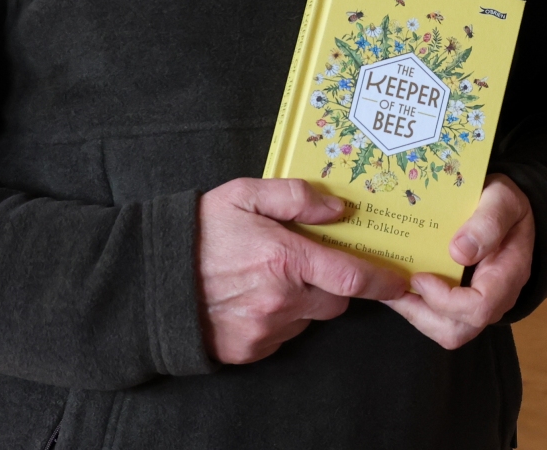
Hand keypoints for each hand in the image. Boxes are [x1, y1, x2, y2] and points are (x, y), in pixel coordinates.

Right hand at [196, 177, 406, 363]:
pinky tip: (252, 298)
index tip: (400, 280)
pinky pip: (282, 335)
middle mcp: (280, 300)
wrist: (146, 281)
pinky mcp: (248, 350)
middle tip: (306, 262)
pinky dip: (278, 319)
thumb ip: (296, 197)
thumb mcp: (245, 196)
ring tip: (269, 277)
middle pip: (335, 301)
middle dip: (331, 284)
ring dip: (303, 301)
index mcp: (284, 259)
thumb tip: (338, 209)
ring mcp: (264, 330)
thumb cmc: (198, 232)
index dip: (382, 281)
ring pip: (308, 318)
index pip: (351, 276)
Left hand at [383, 173, 534, 348]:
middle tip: (394, 287)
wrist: (506, 209)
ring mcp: (482, 304)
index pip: (480, 307)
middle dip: (420, 314)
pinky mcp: (465, 304)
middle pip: (459, 330)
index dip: (445, 300)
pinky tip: (400, 286)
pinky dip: (418, 309)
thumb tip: (459, 252)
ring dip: (416, 314)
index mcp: (509, 273)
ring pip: (447, 331)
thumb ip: (488, 222)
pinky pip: (441, 321)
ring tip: (392, 289)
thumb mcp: (501, 198)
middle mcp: (498, 298)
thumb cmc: (504, 202)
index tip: (420, 276)